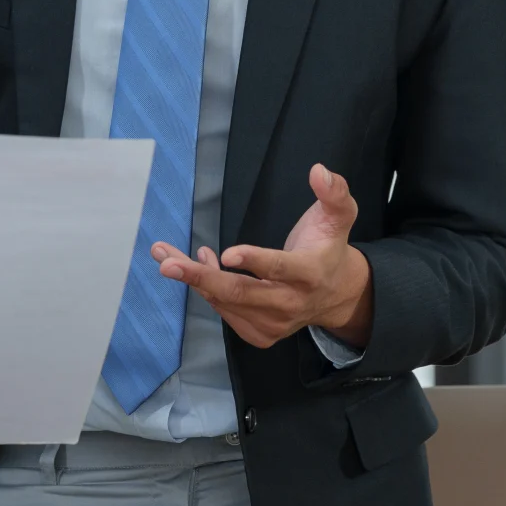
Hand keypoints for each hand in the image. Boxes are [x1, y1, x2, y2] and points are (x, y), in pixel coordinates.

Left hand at [153, 163, 372, 348]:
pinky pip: (225, 311)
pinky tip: (198, 265)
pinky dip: (206, 289)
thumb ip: (333, 193)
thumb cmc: (328, 248)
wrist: (336, 296)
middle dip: (201, 278)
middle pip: (242, 293)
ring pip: (226, 302)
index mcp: (310, 273)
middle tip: (167, 264)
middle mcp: (291, 303)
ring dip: (193, 278)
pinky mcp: (261, 334)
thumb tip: (318, 171)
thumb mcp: (339, 217)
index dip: (254, 261)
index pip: (280, 269)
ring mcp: (275, 323)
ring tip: (165, 255)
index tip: (226, 254)